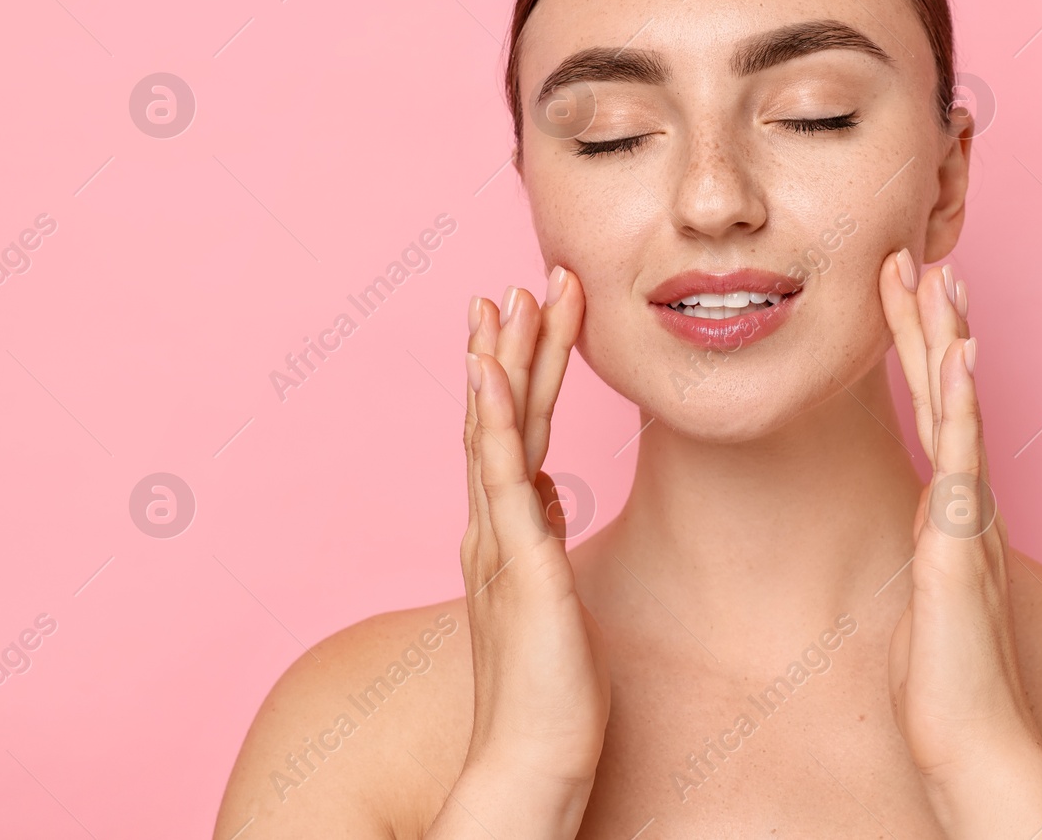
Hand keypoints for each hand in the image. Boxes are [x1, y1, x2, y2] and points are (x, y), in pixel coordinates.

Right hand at [426, 267, 609, 839]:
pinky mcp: (520, 565)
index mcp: (505, 533)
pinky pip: (503, 480)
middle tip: (521, 282)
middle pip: (501, 418)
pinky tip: (489, 375)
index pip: (512, 434)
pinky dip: (495, 422)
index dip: (517, 373)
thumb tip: (549, 491)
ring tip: (509, 300)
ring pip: (498, 433)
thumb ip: (539, 537)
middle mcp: (493, 528)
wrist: (533, 760)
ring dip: (503, 363)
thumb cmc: (550, 688)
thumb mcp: (552, 593)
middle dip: (512, 347)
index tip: (525, 317)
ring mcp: (500, 542)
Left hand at [879, 250, 1041, 828]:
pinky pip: (962, 457)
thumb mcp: (924, 596)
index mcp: (951, 508)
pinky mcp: (962, 539)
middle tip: (916, 254)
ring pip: (957, 407)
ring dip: (945, 337)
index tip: (905, 294)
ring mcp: (968, 514)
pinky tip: (959, 354)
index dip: (920, 350)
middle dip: (930, 320)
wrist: (970, 736)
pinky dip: (963, 402)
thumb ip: (928, 554)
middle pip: (946, 391)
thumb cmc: (944, 677)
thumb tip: (922, 532)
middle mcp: (966, 500)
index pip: (934, 410)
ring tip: (935, 273)